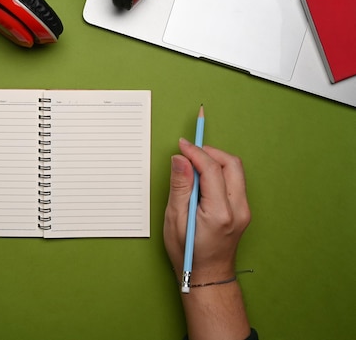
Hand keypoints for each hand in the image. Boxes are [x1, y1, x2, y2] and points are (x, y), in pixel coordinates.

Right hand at [164, 138, 250, 283]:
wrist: (208, 275)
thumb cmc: (188, 252)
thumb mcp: (175, 219)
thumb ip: (180, 186)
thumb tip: (180, 159)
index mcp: (220, 213)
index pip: (212, 169)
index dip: (195, 152)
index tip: (182, 145)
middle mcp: (238, 210)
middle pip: (231, 164)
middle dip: (210, 152)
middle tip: (189, 151)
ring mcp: (244, 210)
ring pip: (235, 171)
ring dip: (215, 161)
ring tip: (194, 164)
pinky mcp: (243, 210)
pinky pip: (234, 181)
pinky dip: (219, 172)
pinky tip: (203, 178)